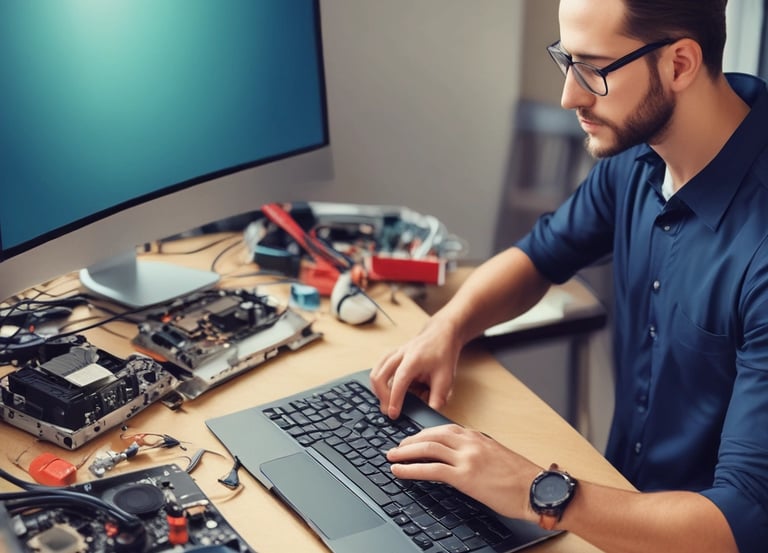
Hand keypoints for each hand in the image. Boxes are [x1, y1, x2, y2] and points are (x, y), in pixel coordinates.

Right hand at [370, 318, 462, 418]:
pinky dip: (379, 381)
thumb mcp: (446, 376)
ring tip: (385, 402)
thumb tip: (431, 412)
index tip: (393, 413)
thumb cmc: (443, 353)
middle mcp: (401, 354)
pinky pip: (378, 367)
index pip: (399, 381)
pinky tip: (384, 389)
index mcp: (414, 359)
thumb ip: (438, 396)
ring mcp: (394, 353)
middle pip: (380, 375)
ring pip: (376, 371)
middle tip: (388, 411)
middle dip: (381, 395)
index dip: (394, 398)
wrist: (441, 333)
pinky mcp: (392, 354)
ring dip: (377, 389)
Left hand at [386, 424, 541, 519]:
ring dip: (405, 453)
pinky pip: (430, 469)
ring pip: (427, 448)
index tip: (413, 440)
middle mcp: (470, 442)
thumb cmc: (522, 478)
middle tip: (397, 448)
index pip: (443, 430)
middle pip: (431, 435)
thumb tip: (462, 460)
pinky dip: (410, 469)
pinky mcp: (464, 476)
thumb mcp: (497, 457)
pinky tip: (399, 471)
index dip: (424, 435)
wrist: (536, 489)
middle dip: (410, 441)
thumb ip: (477, 453)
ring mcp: (466, 458)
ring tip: (392, 458)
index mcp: (477, 437)